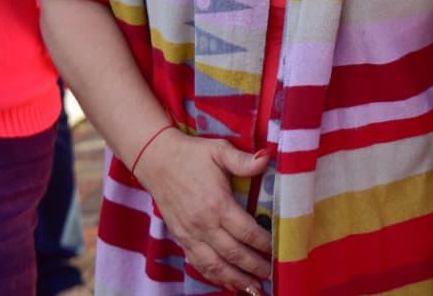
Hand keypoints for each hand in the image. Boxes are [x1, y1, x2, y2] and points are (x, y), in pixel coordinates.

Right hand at [133, 131, 272, 292]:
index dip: (263, 244)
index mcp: (216, 204)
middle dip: (254, 266)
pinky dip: (214, 276)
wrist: (156, 160)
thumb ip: (244, 160)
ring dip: (235, 278)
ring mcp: (190, 234)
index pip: (246, 232)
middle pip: (233, 254)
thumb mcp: (219, 150)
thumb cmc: (192, 155)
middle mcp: (203, 224)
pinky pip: (198, 264)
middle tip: (271, 273)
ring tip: (254, 287)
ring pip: (215, 265)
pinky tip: (227, 282)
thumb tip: (267, 159)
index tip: (277, 249)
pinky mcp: (181, 238)